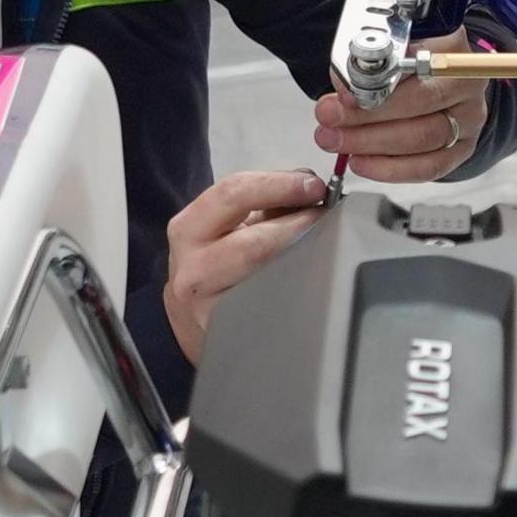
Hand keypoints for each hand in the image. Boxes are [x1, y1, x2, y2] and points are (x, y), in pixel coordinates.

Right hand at [165, 168, 329, 367]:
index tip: (315, 185)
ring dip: (303, 256)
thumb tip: (309, 184)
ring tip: (325, 243)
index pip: (232, 194)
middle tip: (327, 216)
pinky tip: (312, 276)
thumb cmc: (214, 262)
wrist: (188, 317)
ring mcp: (208, 306)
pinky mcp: (229, 332)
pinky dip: (298, 286)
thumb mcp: (224, 226)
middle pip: (253, 243)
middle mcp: (192, 268)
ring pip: (265, 278)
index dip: (279, 185)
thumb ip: (262, 200)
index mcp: (189, 228)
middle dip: (299, 225)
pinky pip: (273, 305)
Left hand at [315, 38, 491, 180]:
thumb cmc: (407, 65)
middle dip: (367, 115)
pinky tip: (362, 162)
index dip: (377, 79)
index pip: (416, 61)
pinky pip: (428, 166)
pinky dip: (390, 169)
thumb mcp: (386, 51)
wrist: (437, 83)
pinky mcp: (463, 148)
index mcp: (450, 46)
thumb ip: (364, 66)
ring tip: (336, 141)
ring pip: (423, 137)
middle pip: (420, 102)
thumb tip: (344, 92)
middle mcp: (466, 81)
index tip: (343, 92)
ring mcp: (468, 117)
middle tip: (330, 120)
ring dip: (372, 143)